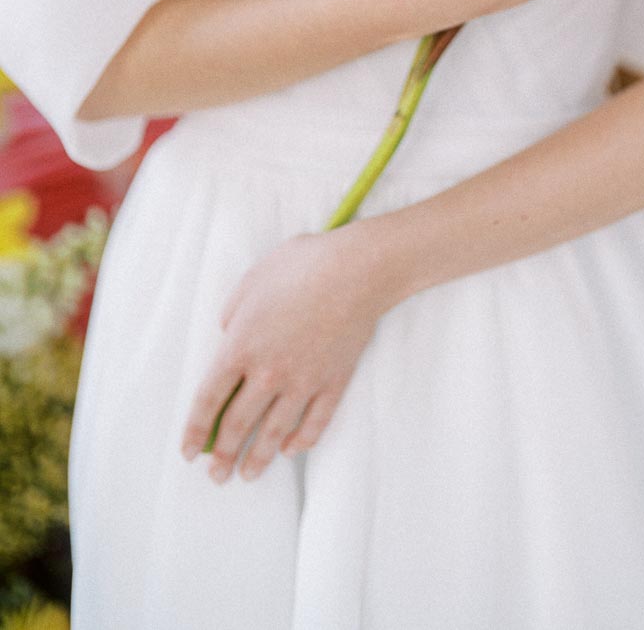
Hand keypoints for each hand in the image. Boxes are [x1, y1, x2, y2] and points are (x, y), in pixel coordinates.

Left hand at [180, 225, 390, 482]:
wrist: (356, 270)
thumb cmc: (300, 266)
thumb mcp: (251, 281)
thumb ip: (232, 313)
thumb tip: (228, 334)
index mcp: (240, 347)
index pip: (208, 401)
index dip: (195, 430)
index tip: (188, 452)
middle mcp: (268, 372)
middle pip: (239, 425)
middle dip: (223, 455)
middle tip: (216, 476)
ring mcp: (303, 381)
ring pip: (275, 432)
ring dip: (259, 459)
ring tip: (248, 476)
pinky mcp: (333, 382)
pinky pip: (315, 423)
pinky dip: (301, 441)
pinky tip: (291, 451)